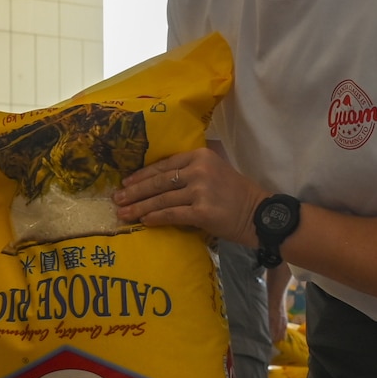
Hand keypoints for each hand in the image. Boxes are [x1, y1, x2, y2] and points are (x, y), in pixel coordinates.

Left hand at [112, 147, 264, 245]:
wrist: (260, 214)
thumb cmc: (236, 194)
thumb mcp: (215, 170)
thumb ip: (190, 170)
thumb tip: (156, 179)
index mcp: (199, 156)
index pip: (163, 165)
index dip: (141, 175)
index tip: (125, 182)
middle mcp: (198, 170)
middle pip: (158, 182)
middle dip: (134, 192)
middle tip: (116, 199)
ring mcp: (200, 190)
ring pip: (161, 199)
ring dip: (139, 208)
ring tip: (123, 213)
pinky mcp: (202, 211)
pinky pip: (171, 214)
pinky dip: (155, 218)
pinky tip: (144, 222)